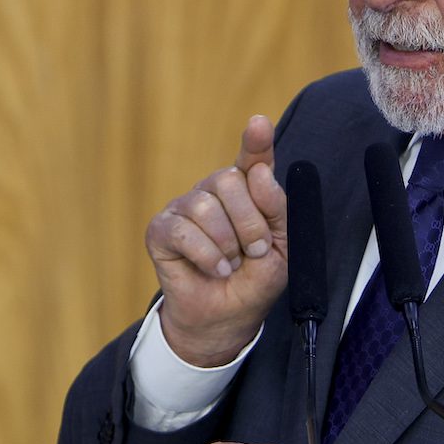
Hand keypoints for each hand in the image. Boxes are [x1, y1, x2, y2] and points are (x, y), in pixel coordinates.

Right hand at [144, 115, 287, 365]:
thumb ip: (277, 209)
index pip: (252, 159)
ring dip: (227, 244)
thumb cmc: (254, 280)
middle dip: (250, 224)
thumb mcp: (282, 248)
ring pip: (206, 206)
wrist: (227, 318)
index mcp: (247, 191)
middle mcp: (214, 191)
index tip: (259, 125)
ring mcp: (185, 207)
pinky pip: (183, 231)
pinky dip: (206, 255)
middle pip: (230, 181)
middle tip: (254, 252)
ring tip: (231, 264)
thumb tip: (259, 173)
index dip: (255, 141)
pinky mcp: (161, 229)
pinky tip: (214, 269)